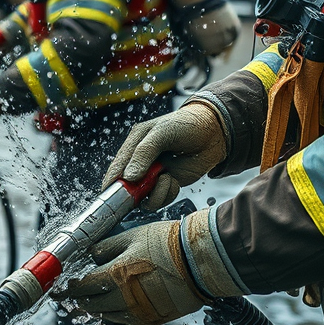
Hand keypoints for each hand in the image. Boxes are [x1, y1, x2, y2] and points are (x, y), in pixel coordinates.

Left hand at [53, 220, 206, 324]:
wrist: (200, 262)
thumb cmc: (167, 243)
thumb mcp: (133, 236)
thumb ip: (107, 247)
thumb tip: (91, 255)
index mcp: (117, 276)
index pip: (83, 286)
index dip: (69, 287)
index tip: (61, 287)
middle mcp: (125, 299)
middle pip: (91, 304)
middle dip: (79, 299)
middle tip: (72, 295)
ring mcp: (139, 313)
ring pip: (107, 315)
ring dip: (96, 307)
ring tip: (90, 300)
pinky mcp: (151, 320)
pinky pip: (125, 320)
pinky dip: (115, 313)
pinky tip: (114, 304)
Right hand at [103, 101, 228, 210]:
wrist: (214, 132)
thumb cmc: (185, 125)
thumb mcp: (162, 133)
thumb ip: (144, 152)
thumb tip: (128, 176)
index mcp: (134, 145)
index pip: (116, 167)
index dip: (111, 182)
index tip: (109, 195)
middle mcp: (141, 162)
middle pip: (126, 187)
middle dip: (134, 192)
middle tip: (145, 189)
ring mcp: (154, 175)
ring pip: (143, 197)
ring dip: (154, 193)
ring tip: (167, 178)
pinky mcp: (167, 184)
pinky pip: (159, 199)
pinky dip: (166, 194)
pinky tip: (174, 181)